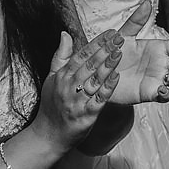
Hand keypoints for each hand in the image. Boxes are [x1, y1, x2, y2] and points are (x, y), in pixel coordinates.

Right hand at [34, 27, 127, 149]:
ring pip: (94, 80)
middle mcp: (69, 87)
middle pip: (89, 65)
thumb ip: (60, 56)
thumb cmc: (51, 105)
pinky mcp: (86, 116)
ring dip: (108, 66)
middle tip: (119, 38)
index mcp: (62, 76)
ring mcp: (77, 101)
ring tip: (119, 53)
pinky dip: (108, 88)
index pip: (81, 55)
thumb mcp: (51, 78)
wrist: (48, 135)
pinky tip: (117, 77)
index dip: (96, 43)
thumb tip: (65, 33)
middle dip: (105, 50)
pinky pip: (98, 100)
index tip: (110, 33)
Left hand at [101, 0, 168, 104]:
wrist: (99, 73)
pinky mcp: (149, 93)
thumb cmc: (114, 53)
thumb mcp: (124, 36)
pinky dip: (166, 94)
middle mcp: (162, 64)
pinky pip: (163, 95)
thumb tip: (147, 2)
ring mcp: (158, 79)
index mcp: (159, 49)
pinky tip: (162, 88)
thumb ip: (136, 21)